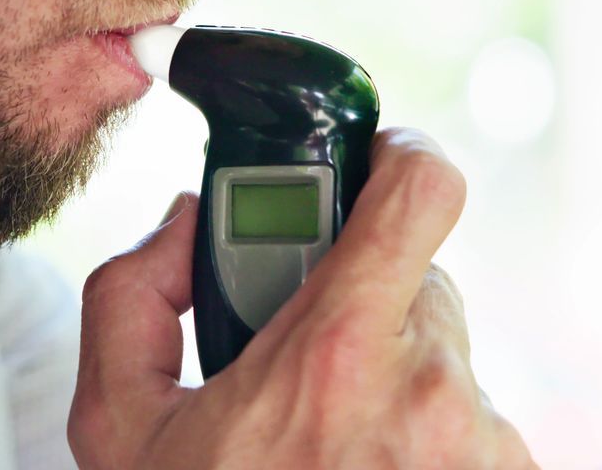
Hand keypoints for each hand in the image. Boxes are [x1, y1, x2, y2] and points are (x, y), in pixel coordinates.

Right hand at [71, 128, 534, 468]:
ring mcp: (483, 448)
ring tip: (336, 460)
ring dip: (399, 390)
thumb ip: (132, 299)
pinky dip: (434, 449)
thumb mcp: (118, 434)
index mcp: (336, 354)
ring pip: (450, 364)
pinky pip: (480, 430)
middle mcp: (430, 393)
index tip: (379, 168)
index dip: (401, 162)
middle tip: (309, 373)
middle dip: (367, 310)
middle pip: (423, 285)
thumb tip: (185, 227)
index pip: (422, 192)